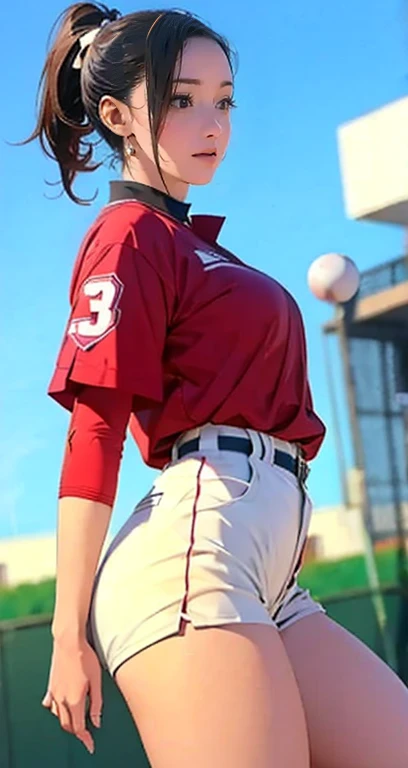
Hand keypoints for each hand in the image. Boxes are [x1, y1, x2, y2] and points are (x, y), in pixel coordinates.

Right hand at [41, 636, 102, 754]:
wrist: (69, 642)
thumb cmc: (85, 658)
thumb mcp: (97, 681)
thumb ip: (97, 704)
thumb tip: (97, 722)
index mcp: (74, 700)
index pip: (79, 728)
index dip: (85, 738)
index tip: (90, 744)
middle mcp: (61, 699)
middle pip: (67, 724)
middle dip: (77, 732)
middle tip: (87, 733)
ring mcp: (54, 693)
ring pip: (58, 716)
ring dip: (67, 722)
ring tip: (76, 721)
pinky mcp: (50, 686)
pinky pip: (50, 705)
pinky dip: (56, 710)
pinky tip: (60, 707)